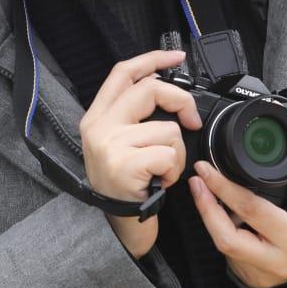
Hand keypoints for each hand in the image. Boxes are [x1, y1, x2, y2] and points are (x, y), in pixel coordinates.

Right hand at [79, 50, 203, 258]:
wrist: (116, 230)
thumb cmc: (125, 187)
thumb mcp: (117, 146)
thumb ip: (133, 117)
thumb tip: (168, 94)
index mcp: (96, 117)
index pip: (123, 73)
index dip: (153, 58)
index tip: (177, 56)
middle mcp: (98, 127)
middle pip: (151, 90)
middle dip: (181, 103)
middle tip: (190, 121)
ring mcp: (110, 145)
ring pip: (168, 128)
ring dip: (177, 153)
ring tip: (162, 170)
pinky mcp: (126, 165)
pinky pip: (169, 154)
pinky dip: (174, 170)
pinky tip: (161, 182)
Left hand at [188, 136, 286, 287]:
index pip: (251, 210)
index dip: (223, 189)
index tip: (205, 169)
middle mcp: (277, 261)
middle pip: (227, 238)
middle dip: (205, 207)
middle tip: (196, 181)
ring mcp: (263, 274)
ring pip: (224, 247)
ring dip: (209, 218)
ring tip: (203, 193)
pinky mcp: (253, 279)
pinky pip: (229, 254)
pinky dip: (221, 231)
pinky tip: (218, 213)